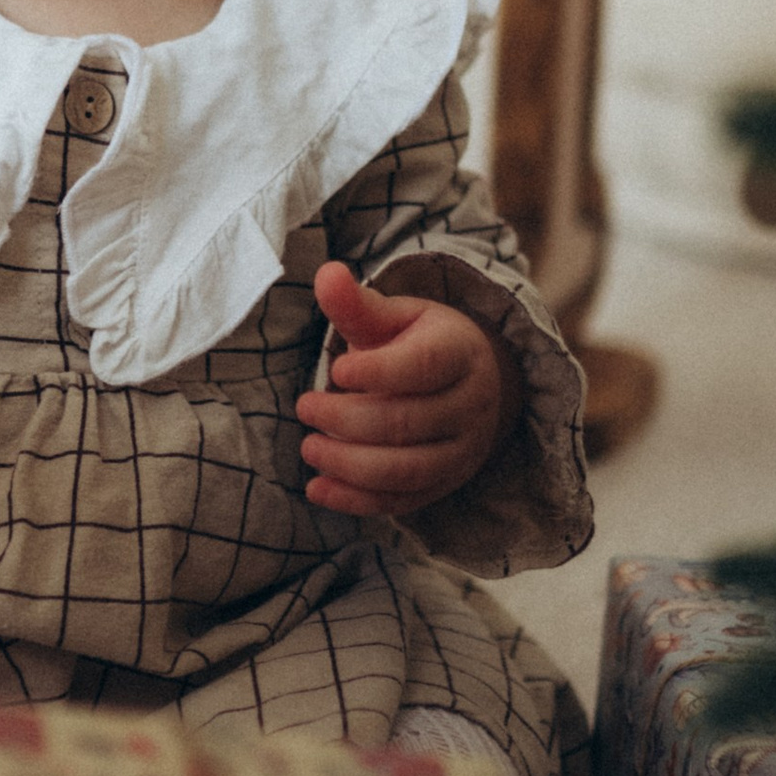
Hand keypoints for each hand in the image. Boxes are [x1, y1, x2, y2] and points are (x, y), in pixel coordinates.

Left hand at [296, 263, 512, 519]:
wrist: (468, 385)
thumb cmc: (420, 344)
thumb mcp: (396, 317)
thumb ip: (357, 304)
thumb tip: (326, 273)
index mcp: (460, 352)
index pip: (424, 366)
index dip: (378, 372)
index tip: (335, 371)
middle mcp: (470, 405)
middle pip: (407, 421)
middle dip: (347, 419)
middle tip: (305, 406)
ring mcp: (462, 451)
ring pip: (407, 469)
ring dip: (349, 464)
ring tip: (309, 446)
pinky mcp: (444, 484)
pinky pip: (402, 501)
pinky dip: (356, 501)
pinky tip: (318, 489)